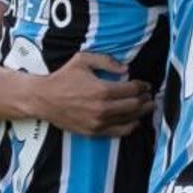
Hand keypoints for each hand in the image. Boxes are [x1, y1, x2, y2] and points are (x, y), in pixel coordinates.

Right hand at [28, 50, 151, 136]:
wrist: (43, 99)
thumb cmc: (63, 77)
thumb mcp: (83, 60)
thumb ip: (106, 61)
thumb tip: (125, 69)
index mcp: (102, 90)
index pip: (132, 90)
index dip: (142, 86)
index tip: (145, 85)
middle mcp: (103, 108)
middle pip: (134, 105)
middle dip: (145, 100)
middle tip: (150, 96)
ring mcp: (99, 122)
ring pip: (129, 120)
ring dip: (141, 113)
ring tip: (147, 107)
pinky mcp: (93, 132)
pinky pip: (118, 132)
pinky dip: (130, 127)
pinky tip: (135, 122)